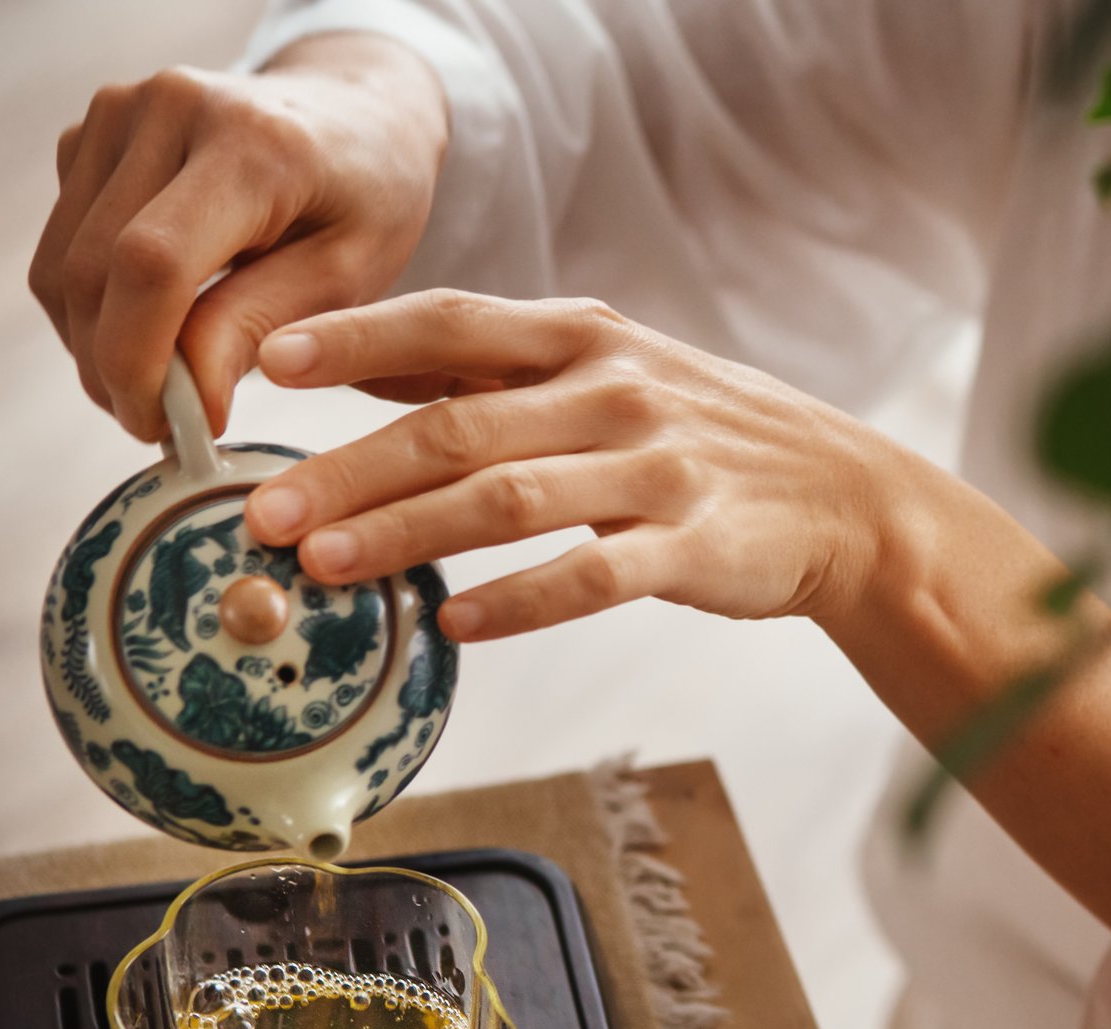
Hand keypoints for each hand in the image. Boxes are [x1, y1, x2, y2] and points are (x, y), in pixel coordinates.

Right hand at [29, 34, 447, 439]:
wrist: (353, 114)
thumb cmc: (366, 200)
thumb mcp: (349, 271)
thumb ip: (267, 323)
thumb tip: (192, 399)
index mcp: (251, 142)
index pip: (152, 261)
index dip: (141, 359)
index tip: (167, 428)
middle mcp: (170, 108)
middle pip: (94, 268)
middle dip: (114, 369)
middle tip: (159, 429)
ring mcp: (118, 110)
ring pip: (62, 264)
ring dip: (93, 347)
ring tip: (153, 392)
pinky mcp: (89, 129)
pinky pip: (61, 242)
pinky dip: (91, 307)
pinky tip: (146, 331)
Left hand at [241, 290, 925, 641]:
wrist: (847, 497)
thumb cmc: (706, 433)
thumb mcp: (610, 368)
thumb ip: (496, 366)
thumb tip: (364, 356)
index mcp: (583, 336)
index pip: (451, 324)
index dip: (354, 340)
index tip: (267, 364)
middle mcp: (614, 392)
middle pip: (458, 427)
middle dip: (350, 470)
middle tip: (264, 513)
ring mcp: (656, 470)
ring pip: (509, 501)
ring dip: (406, 535)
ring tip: (325, 569)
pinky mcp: (692, 547)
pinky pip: (590, 576)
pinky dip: (516, 601)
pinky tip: (452, 622)